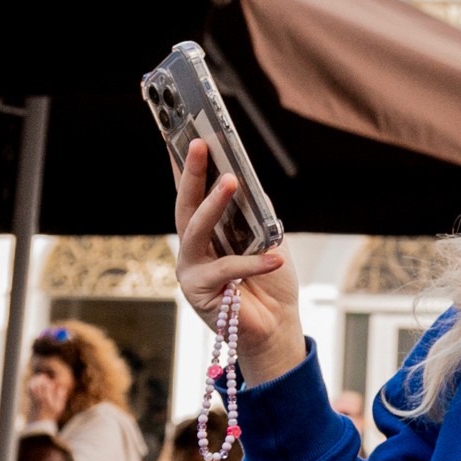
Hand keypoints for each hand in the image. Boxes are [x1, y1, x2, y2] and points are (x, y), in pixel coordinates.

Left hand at [21, 364, 66, 428]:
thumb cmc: (51, 417)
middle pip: (39, 386)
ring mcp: (34, 400)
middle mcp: (40, 399)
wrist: (39, 425)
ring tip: (38, 377)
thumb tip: (62, 388)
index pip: (47, 388)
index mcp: (48, 400)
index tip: (51, 382)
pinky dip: (31, 385)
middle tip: (44, 376)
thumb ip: (61, 398)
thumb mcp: (59, 408)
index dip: (48, 383)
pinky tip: (33, 382)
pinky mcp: (30, 401)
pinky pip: (29, 391)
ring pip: (33, 387)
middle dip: (41, 379)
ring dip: (35, 381)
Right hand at [174, 140, 301, 384]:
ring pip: (196, 230)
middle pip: (186, 205)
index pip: (192, 195)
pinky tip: (275, 256)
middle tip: (200, 143)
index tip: (183, 134)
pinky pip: (227, 269)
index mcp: (206, 234)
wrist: (277, 327)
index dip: (184, 165)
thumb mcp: (269, 240)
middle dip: (193, 173)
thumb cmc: (271, 283)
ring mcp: (191, 270)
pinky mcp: (199, 292)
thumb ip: (258, 215)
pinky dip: (254, 262)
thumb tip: (252, 183)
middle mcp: (192, 249)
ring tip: (231, 180)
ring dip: (213, 204)